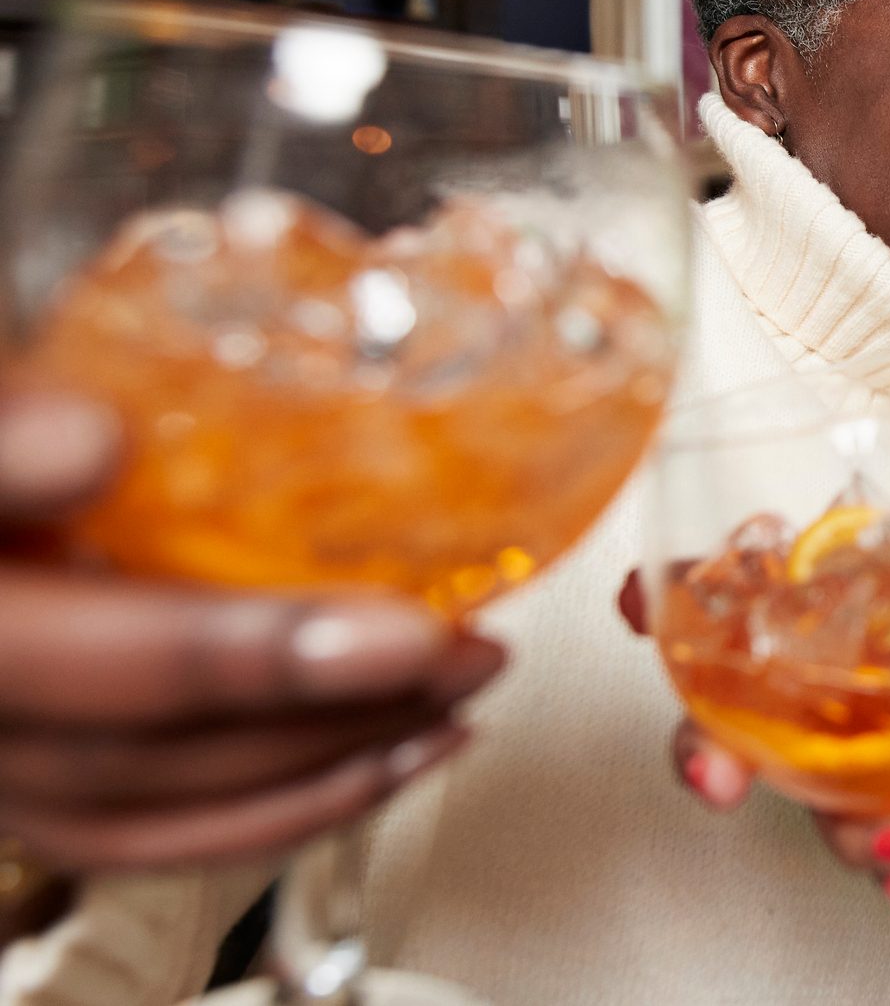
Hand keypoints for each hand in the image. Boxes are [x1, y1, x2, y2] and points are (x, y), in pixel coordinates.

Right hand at [0, 388, 503, 878]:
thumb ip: (7, 437)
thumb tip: (91, 439)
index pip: (104, 664)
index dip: (255, 657)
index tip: (404, 635)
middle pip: (157, 752)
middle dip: (335, 709)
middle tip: (465, 652)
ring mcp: (6, 763)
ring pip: (170, 808)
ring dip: (332, 764)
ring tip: (453, 698)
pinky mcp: (45, 783)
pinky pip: (163, 831)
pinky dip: (288, 805)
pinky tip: (390, 755)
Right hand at [620, 450, 889, 908]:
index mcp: (830, 597)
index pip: (726, 589)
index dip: (670, 599)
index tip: (640, 606)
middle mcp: (814, 678)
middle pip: (725, 712)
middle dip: (707, 749)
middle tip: (717, 777)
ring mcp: (842, 750)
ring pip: (799, 793)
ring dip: (834, 822)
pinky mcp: (887, 805)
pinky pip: (873, 840)